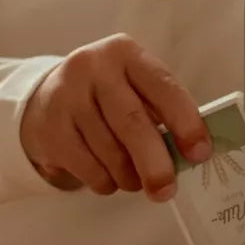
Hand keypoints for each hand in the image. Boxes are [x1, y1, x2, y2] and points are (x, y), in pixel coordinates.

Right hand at [20, 34, 210, 199]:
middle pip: (132, 122)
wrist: (45, 99)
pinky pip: (88, 167)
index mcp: (126, 53)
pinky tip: (108, 176)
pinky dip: (105, 181)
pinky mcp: (50, 127)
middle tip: (166, 190)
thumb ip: (162, 112)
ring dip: (129, 177)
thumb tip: (191, 154)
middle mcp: (94, 67)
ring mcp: (67, 96)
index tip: (200, 154)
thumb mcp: (134, 87)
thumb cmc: (107, 97)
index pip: (163, 87)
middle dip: (155, 163)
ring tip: (136, 180)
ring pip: (109, 151)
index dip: (186, 122)